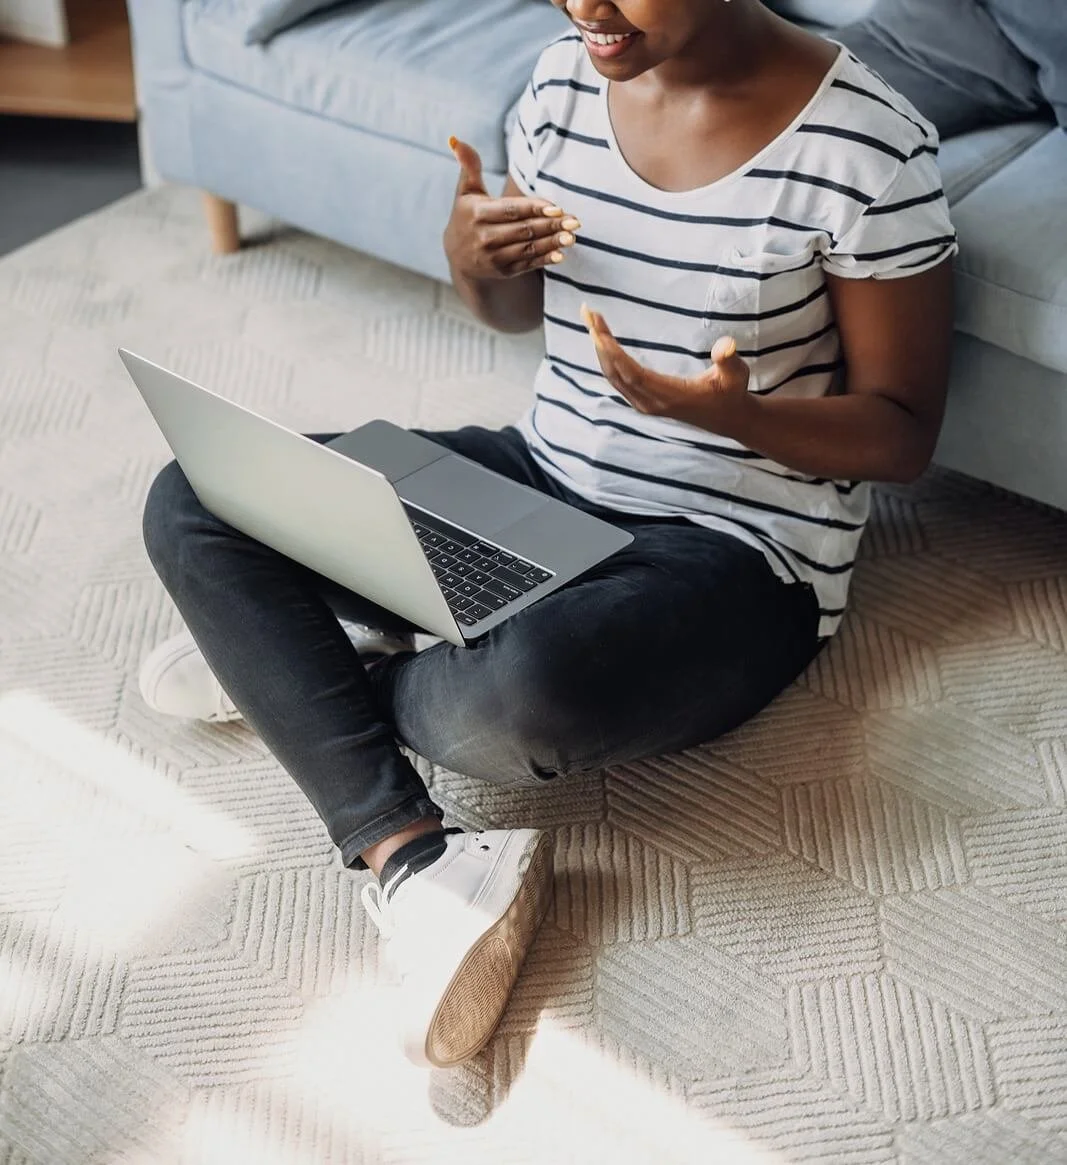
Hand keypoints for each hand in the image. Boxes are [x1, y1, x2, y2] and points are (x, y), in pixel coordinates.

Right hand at [443, 136, 580, 280]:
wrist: (457, 255)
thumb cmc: (467, 216)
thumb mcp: (465, 191)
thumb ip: (468, 166)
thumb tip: (456, 140)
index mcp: (477, 214)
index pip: (511, 210)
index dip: (535, 209)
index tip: (556, 207)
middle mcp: (484, 238)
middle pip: (523, 230)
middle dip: (550, 226)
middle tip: (574, 221)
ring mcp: (493, 257)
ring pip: (528, 249)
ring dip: (552, 243)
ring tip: (571, 236)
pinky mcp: (503, 271)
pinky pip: (527, 264)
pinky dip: (544, 260)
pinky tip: (561, 254)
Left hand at [580, 304, 752, 431]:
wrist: (729, 420)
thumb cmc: (732, 393)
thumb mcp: (737, 375)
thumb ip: (729, 359)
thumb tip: (726, 344)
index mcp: (670, 395)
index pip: (632, 373)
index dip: (613, 353)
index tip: (597, 330)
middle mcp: (652, 402)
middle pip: (616, 373)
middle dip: (600, 344)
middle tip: (588, 314)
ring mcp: (645, 404)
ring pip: (614, 377)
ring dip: (600, 350)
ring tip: (592, 321)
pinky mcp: (644, 401)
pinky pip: (618, 380)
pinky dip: (607, 360)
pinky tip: (603, 342)